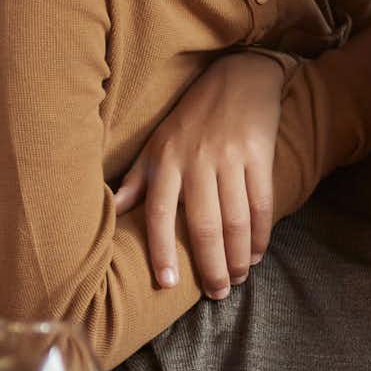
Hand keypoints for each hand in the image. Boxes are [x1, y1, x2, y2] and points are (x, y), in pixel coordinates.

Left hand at [113, 51, 288, 298]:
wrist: (238, 77)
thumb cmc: (191, 118)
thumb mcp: (157, 145)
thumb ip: (136, 182)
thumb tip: (110, 214)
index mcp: (166, 161)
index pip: (158, 214)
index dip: (161, 251)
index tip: (167, 284)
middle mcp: (195, 161)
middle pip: (202, 225)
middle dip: (210, 266)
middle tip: (216, 294)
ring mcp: (229, 158)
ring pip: (234, 220)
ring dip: (238, 256)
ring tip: (237, 279)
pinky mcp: (259, 154)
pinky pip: (260, 203)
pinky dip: (260, 233)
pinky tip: (257, 254)